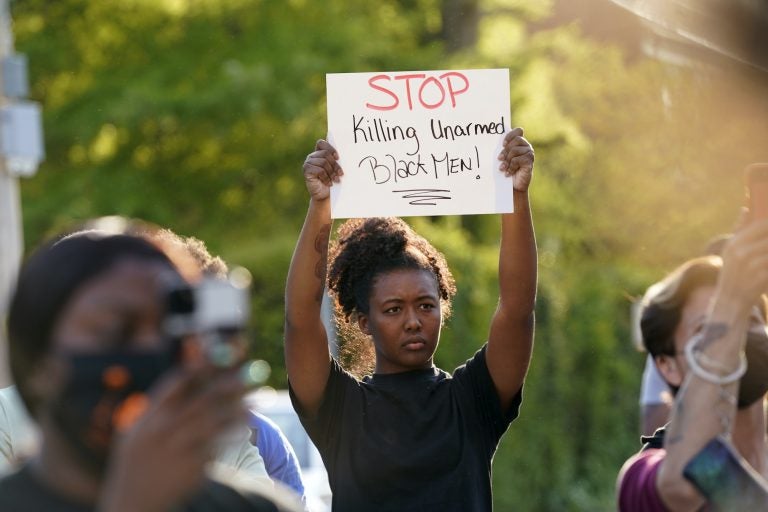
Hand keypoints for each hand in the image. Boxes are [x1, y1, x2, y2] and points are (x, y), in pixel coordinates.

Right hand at [99, 365, 247, 511]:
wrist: (133, 502)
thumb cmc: (140, 457)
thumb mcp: (139, 429)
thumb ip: (162, 404)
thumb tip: (191, 371)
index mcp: (149, 417)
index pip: (177, 383)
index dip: (202, 367)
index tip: (223, 354)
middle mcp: (163, 431)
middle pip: (203, 400)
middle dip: (229, 384)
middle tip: (252, 372)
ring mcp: (178, 449)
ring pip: (215, 422)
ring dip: (238, 408)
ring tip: (257, 399)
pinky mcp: (192, 467)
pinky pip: (218, 445)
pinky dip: (232, 433)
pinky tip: (245, 425)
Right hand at [304, 139, 342, 200]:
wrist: (325, 195)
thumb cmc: (332, 181)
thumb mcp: (336, 169)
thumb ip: (337, 160)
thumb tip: (347, 154)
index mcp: (319, 153)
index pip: (322, 143)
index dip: (330, 148)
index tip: (338, 158)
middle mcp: (312, 156)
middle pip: (325, 153)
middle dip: (335, 164)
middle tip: (340, 174)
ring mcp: (308, 163)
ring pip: (323, 162)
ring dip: (332, 172)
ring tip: (335, 180)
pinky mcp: (306, 170)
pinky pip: (319, 170)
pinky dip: (326, 177)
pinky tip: (328, 183)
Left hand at [498, 127, 533, 191]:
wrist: (514, 185)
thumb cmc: (507, 169)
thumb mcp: (504, 158)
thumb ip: (502, 149)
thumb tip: (490, 142)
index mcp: (520, 142)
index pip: (518, 131)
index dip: (510, 135)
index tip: (502, 144)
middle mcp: (526, 146)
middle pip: (516, 140)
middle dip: (505, 150)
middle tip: (499, 159)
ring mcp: (529, 153)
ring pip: (515, 150)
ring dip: (506, 160)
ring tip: (502, 168)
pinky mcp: (530, 161)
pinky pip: (517, 160)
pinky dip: (511, 167)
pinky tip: (508, 173)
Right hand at [719, 218, 767, 308]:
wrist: (731, 301)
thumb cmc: (732, 274)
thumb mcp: (730, 251)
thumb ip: (739, 230)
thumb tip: (745, 209)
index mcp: (734, 244)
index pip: (761, 226)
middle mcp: (741, 253)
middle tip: (767, 250)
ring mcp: (751, 266)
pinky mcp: (760, 277)